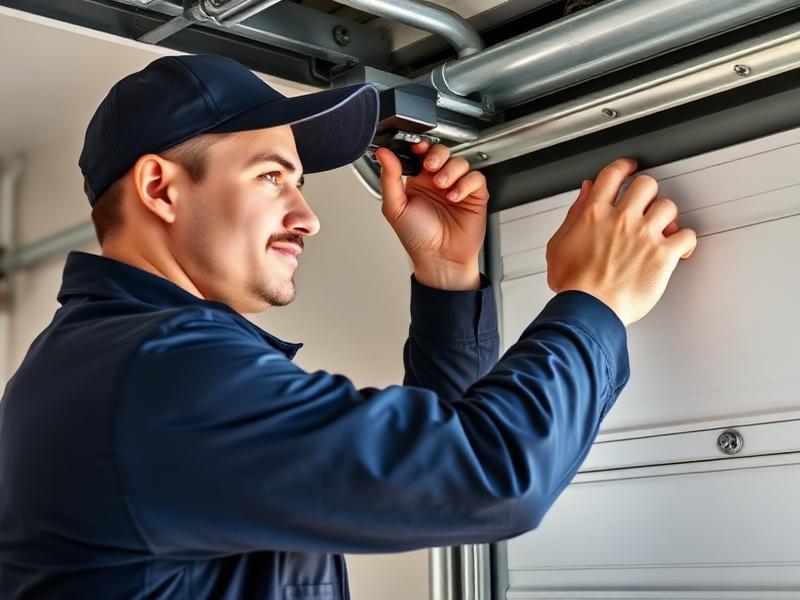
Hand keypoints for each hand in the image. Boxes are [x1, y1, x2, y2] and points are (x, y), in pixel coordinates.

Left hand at [374, 140, 488, 289]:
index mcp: (418, 181)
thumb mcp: (395, 208)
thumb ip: (389, 178)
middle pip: (443, 152)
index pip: (421, 154)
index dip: (420, 147)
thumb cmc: (417, 238)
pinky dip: (466, 183)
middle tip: (430, 167)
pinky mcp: (474, 196)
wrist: (438, 259)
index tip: (417, 148)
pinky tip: (455, 196)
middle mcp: (438, 182)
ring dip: (451, 170)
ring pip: (460, 162)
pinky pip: (476, 178)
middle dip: (437, 155)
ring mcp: (457, 188)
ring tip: (442, 186)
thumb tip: (383, 154)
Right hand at [545, 158, 697, 326]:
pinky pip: (687, 236)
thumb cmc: (573, 285)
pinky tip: (679, 248)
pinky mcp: (662, 256)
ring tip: (662, 228)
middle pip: (647, 184)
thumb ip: (573, 214)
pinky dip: (685, 241)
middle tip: (647, 203)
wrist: (589, 309)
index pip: (613, 175)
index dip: (624, 167)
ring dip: (666, 216)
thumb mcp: (559, 244)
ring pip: (669, 206)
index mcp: (594, 214)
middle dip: (648, 193)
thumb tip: (586, 193)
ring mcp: (644, 236)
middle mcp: (622, 219)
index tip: (630, 168)